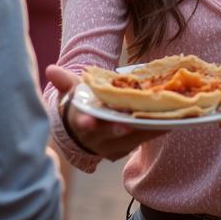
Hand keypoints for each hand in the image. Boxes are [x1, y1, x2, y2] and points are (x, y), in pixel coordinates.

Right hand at [46, 64, 168, 161]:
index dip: (86, 122)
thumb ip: (64, 81)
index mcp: (81, 121)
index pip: (82, 122)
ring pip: (129, 139)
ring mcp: (110, 147)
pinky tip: (170, 122)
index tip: (90, 120)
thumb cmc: (81, 103)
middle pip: (110, 134)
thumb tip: (50, 69)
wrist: (84, 128)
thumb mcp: (72, 91)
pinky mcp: (124, 150)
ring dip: (146, 129)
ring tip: (164, 118)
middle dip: (122, 129)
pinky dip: (153, 132)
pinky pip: (140, 141)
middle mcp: (95, 138)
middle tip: (133, 121)